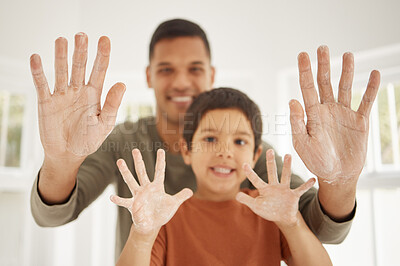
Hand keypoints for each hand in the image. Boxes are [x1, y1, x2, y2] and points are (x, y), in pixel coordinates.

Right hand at [30, 33, 125, 160]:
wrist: (68, 155)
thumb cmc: (89, 140)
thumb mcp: (105, 124)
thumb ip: (112, 105)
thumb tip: (122, 84)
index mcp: (94, 94)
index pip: (99, 71)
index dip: (102, 55)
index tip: (104, 39)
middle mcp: (78, 90)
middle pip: (79, 66)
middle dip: (81, 51)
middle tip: (82, 35)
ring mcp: (62, 95)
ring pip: (61, 71)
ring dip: (61, 56)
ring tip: (62, 40)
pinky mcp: (47, 102)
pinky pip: (42, 85)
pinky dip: (38, 72)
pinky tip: (36, 58)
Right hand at [110, 149, 192, 234]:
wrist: (152, 225)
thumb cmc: (161, 213)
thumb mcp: (173, 204)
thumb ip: (181, 196)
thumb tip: (191, 191)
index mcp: (156, 186)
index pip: (159, 171)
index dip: (160, 161)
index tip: (160, 150)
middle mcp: (146, 188)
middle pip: (141, 172)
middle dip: (138, 161)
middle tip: (134, 150)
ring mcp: (138, 195)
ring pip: (131, 181)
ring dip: (125, 171)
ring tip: (120, 161)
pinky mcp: (133, 205)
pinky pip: (124, 201)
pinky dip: (118, 200)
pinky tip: (112, 197)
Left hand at [236, 149, 314, 226]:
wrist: (283, 218)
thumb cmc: (268, 211)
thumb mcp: (256, 207)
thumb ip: (247, 200)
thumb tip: (236, 195)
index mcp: (264, 189)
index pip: (255, 179)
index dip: (249, 173)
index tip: (244, 164)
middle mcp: (274, 186)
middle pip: (271, 172)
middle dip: (270, 161)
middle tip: (270, 150)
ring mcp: (284, 189)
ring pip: (285, 176)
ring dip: (287, 166)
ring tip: (288, 155)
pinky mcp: (293, 195)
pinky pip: (300, 189)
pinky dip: (306, 185)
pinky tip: (312, 179)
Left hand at [289, 46, 379, 182]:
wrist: (337, 175)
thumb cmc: (316, 161)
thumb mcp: (303, 143)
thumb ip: (297, 122)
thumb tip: (292, 100)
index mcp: (311, 114)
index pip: (307, 88)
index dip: (305, 71)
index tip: (302, 54)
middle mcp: (326, 110)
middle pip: (324, 83)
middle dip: (323, 65)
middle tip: (322, 47)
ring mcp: (343, 114)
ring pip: (344, 87)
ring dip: (346, 71)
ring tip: (347, 55)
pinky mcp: (359, 121)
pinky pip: (365, 101)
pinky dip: (370, 88)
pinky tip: (374, 74)